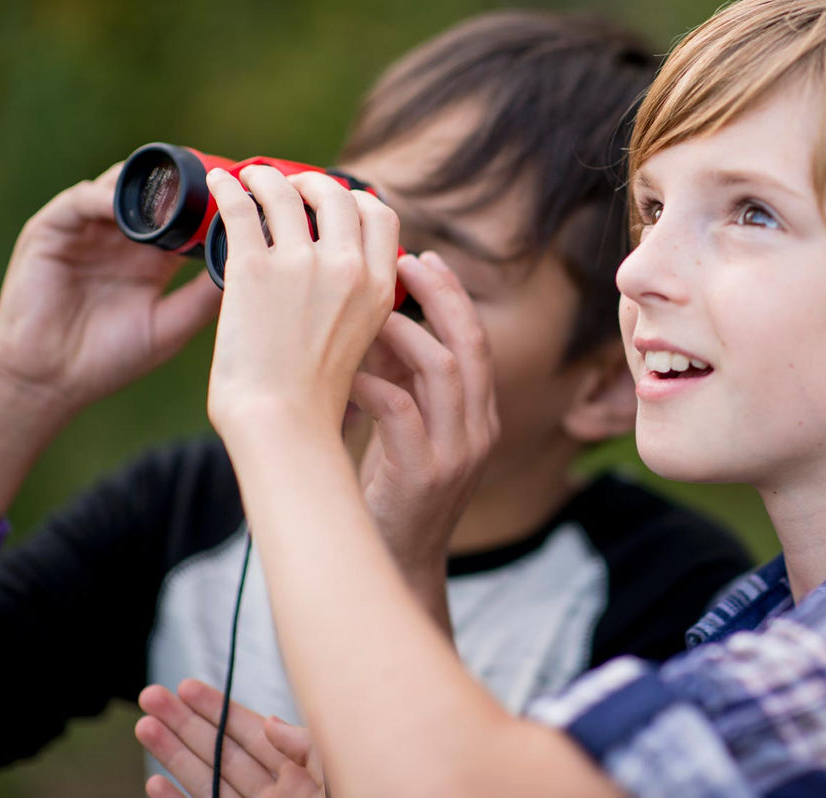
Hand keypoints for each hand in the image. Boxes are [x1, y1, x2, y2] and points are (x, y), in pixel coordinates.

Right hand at [0, 164, 220, 418]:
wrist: (53, 379)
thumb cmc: (113, 358)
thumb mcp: (173, 324)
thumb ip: (206, 295)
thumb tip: (252, 267)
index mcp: (155, 259)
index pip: (187, 217)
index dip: (213, 205)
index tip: (244, 198)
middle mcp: (124, 239)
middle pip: (156, 194)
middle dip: (184, 184)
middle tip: (215, 180)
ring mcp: (89, 232)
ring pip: (121, 188)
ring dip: (147, 187)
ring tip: (176, 190)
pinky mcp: (52, 231)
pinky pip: (80, 201)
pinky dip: (104, 197)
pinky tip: (125, 207)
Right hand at [136, 680, 323, 797]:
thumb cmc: (353, 794)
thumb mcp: (335, 769)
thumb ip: (303, 744)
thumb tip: (268, 723)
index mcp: (296, 770)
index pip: (249, 731)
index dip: (217, 709)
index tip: (186, 687)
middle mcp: (270, 792)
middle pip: (218, 750)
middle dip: (183, 724)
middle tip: (151, 696)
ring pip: (204, 780)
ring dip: (172, 755)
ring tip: (144, 725)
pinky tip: (154, 783)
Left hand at [205, 165, 398, 437]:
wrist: (283, 424)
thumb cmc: (313, 399)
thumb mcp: (360, 343)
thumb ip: (354, 307)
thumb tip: (335, 287)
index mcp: (380, 287)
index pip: (380, 216)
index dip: (355, 199)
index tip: (332, 203)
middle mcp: (347, 268)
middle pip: (336, 193)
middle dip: (311, 182)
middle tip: (287, 188)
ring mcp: (301, 265)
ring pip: (284, 189)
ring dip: (264, 176)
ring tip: (248, 177)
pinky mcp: (253, 270)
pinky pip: (238, 206)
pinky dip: (227, 187)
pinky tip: (217, 181)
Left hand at [352, 255, 498, 572]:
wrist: (396, 565)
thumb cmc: (391, 493)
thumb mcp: (409, 433)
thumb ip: (405, 383)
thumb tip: (378, 323)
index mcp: (479, 416)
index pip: (477, 342)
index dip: (453, 297)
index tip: (423, 260)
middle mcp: (479, 430)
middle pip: (472, 345)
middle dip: (441, 297)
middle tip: (406, 263)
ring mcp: (458, 454)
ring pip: (446, 371)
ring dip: (405, 333)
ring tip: (367, 313)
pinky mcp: (426, 474)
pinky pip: (403, 412)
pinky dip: (375, 383)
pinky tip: (346, 370)